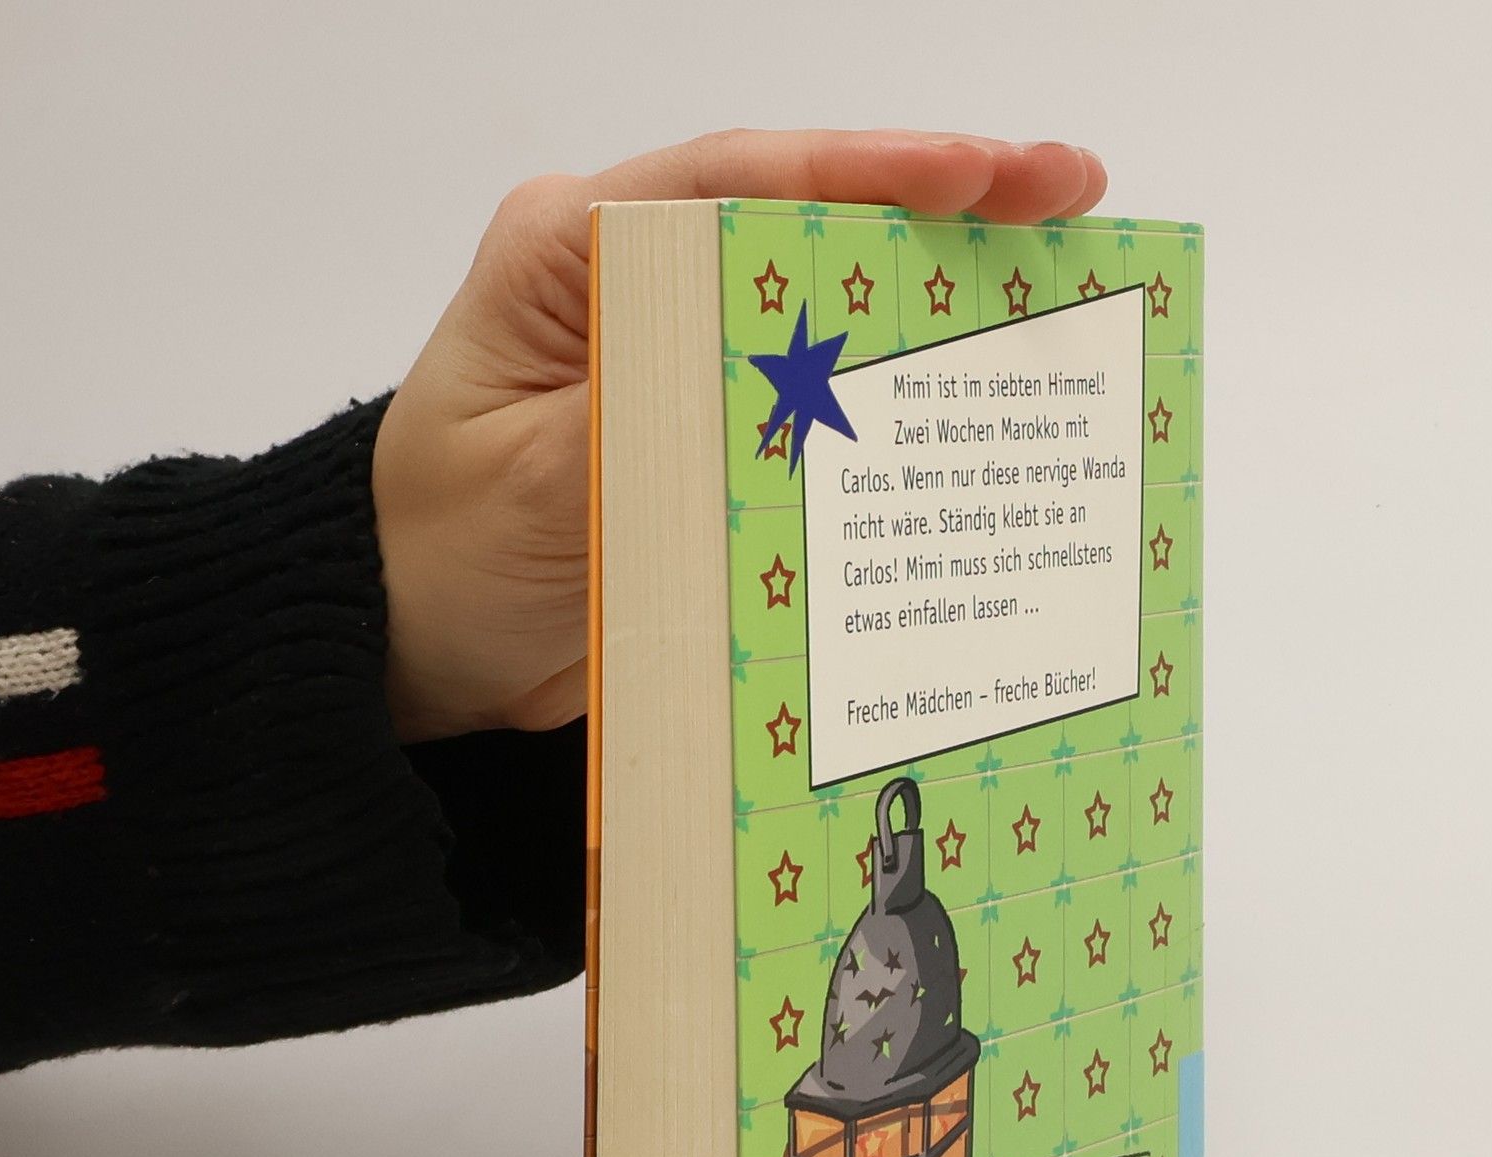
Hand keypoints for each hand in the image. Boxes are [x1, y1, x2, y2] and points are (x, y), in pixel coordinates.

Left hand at [372, 129, 1107, 741]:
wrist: (424, 648)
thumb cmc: (442, 557)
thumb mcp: (530, 489)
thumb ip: (643, 421)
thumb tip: (767, 383)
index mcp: (569, 256)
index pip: (730, 183)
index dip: (862, 172)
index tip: (977, 173)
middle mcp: (633, 285)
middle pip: (803, 224)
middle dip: (940, 206)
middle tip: (1067, 195)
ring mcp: (678, 358)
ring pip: (826, 307)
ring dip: (938, 295)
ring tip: (1060, 278)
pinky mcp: (708, 432)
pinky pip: (816, 405)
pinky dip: (896, 400)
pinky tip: (976, 400)